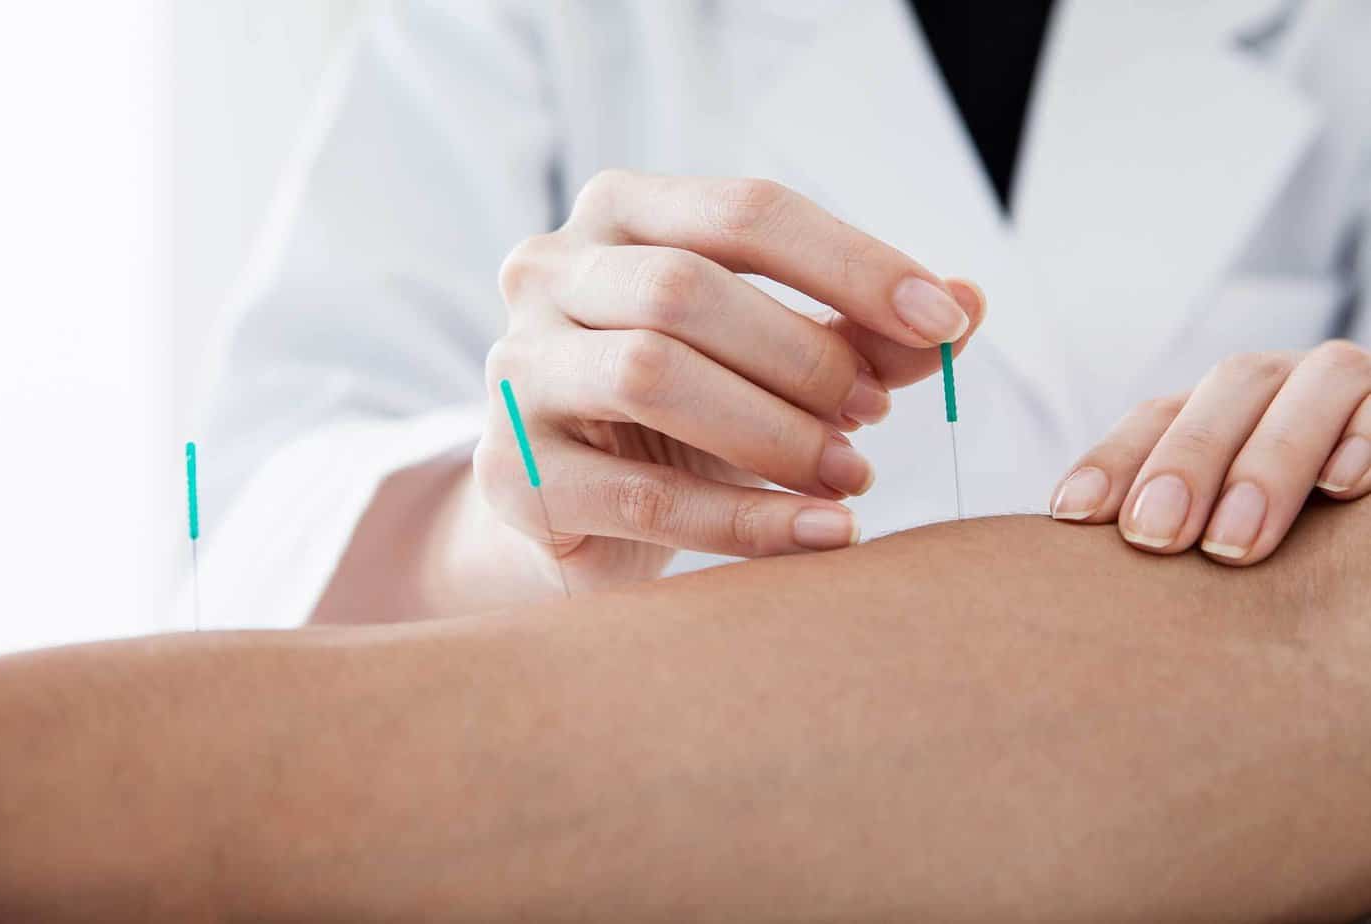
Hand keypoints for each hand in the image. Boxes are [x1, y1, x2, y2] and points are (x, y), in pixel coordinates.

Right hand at [476, 170, 985, 591]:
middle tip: (874, 416)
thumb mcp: (772, 358)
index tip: (943, 324)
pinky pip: (639, 493)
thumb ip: (858, 329)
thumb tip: (968, 303)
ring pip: (652, 376)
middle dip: (805, 355)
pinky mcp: (510, 471)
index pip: (745, 211)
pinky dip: (745, 520)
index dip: (854, 263)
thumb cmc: (686, 411)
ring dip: (776, 433)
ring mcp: (516, 368)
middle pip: (689, 290)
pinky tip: (819, 535)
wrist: (577, 503)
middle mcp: (549, 271)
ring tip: (850, 476)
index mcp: (620, 213)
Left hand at [1050, 341, 1370, 564]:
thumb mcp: (1213, 522)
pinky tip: (1342, 487)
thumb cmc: (1283, 539)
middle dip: (1188, 461)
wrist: (1361, 508)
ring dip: (1270, 462)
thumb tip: (1074, 562)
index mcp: (1219, 407)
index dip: (1114, 459)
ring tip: (1233, 542)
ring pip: (1314, 385)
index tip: (1072, 514)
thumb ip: (1166, 528)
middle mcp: (1282, 385)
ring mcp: (1349, 387)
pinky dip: (1365, 441)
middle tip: (1154, 536)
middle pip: (1229, 390)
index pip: (1157, 416)